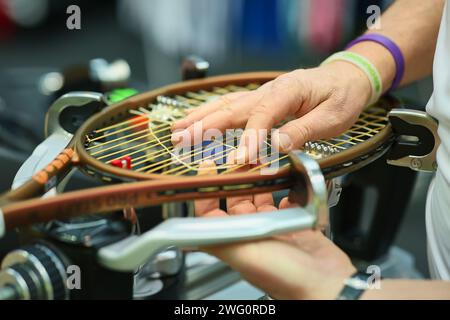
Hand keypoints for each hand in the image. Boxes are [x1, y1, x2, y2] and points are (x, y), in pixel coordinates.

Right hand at [172, 62, 370, 161]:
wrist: (345, 79)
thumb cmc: (341, 96)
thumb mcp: (332, 117)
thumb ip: (304, 130)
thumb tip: (278, 146)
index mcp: (288, 91)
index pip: (262, 116)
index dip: (248, 139)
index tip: (237, 160)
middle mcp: (268, 90)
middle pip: (232, 108)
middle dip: (205, 125)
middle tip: (182, 140)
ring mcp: (261, 94)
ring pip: (225, 105)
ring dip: (200, 118)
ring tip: (177, 130)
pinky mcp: (259, 100)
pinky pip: (230, 106)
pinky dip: (210, 114)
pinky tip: (196, 120)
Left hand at [195, 161, 355, 299]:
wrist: (325, 284)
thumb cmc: (284, 277)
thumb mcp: (241, 254)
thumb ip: (212, 238)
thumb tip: (180, 230)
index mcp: (234, 240)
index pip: (211, 211)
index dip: (208, 189)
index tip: (209, 167)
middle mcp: (252, 233)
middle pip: (238, 199)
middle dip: (238, 177)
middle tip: (241, 157)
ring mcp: (275, 227)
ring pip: (263, 197)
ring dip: (262, 180)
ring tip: (263, 162)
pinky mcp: (296, 223)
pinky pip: (289, 199)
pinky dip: (288, 188)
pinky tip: (289, 179)